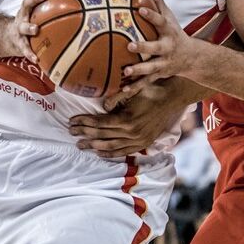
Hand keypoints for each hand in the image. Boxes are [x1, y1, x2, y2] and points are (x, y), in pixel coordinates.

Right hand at [3, 0, 55, 62]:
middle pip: (27, 3)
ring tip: (36, 29)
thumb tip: (81, 3)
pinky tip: (37, 59)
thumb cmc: (30, 22)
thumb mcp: (38, 13)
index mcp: (30, 6)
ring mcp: (19, 29)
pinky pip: (24, 49)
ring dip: (29, 27)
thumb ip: (54, 8)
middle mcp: (24, 14)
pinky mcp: (18, 43)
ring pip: (23, 26)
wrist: (8, 37)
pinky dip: (30, 54)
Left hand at [68, 80, 187, 158]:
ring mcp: (138, 140)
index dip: (84, 122)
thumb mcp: (132, 90)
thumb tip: (102, 107)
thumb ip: (116, 99)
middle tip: (70, 131)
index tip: (72, 120)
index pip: (99, 123)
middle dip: (84, 133)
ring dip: (93, 145)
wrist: (172, 98)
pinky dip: (110, 153)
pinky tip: (99, 153)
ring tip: (80, 144)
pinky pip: (124, 152)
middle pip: (102, 135)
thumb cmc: (151, 90)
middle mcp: (131, 133)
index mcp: (127, 120)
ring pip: (111, 146)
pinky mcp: (143, 143)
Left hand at [121, 0, 198, 89]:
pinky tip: (124, 89)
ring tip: (125, 71)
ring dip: (138, 70)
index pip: (160, 21)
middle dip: (143, 47)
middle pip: (155, 48)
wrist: (192, 57)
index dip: (151, 14)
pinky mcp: (160, 74)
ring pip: (150, 68)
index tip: (139, 9)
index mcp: (168, 31)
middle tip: (130, 45)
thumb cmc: (174, 33)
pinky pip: (146, 81)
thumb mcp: (169, 18)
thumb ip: (158, 3)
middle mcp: (167, 48)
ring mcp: (164, 62)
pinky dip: (136, 86)